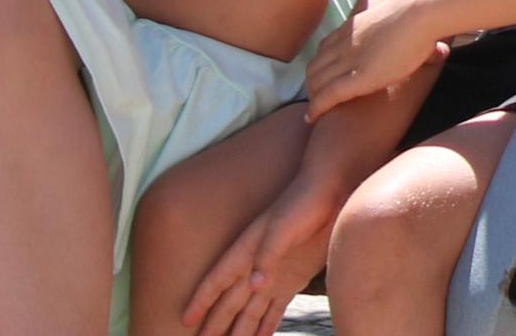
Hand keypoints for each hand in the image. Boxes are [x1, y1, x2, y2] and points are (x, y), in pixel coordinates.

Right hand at [179, 179, 344, 335]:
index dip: (200, 301)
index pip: (216, 282)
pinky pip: (274, 310)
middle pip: (230, 303)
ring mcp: (273, 276)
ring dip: (239, 331)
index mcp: (245, 252)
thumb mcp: (282, 227)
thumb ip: (267, 255)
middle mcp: (254, 268)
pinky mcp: (292, 280)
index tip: (185, 320)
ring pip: (250, 311)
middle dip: (215, 324)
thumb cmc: (301, 204)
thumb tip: (254, 285)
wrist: (330, 193)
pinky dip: (265, 326)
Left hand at [304, 0, 451, 115]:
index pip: (324, 48)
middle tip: (316, 100)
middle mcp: (344, 43)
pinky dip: (316, 107)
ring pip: (316, 82)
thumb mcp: (405, 23)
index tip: (321, 79)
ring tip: (314, 112)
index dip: (318, 66)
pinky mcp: (359, 76)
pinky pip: (328, 95)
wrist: (421, 13)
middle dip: (311, 85)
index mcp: (353, 27)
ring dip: (312, 98)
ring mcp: (349, 59)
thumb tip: (440, 50)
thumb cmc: (423, 17)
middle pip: (314, 66)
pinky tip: (312, 118)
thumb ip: (409, 36)